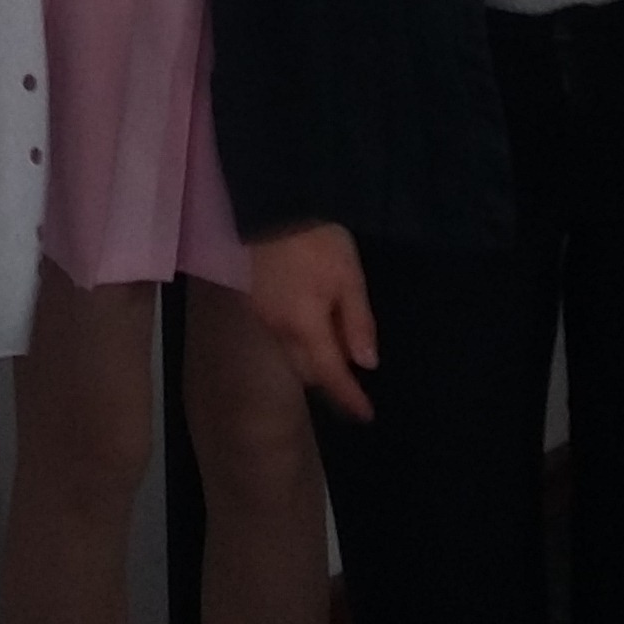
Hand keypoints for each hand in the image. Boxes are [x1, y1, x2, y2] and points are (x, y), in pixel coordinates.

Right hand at [246, 221, 377, 421]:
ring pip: (292, 356)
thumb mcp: (350, 278)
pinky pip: (281, 337)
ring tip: (337, 352)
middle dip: (330, 381)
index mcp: (304, 326)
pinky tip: (315, 328)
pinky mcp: (256, 303)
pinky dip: (300, 343)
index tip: (367, 416)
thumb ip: (358, 323)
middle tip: (355, 383)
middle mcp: (279, 329)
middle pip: (306, 371)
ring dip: (314, 362)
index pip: (330, 374)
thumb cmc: (319, 241)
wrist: (274, 207)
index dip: (349, 398)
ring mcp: (263, 317)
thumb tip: (366, 364)